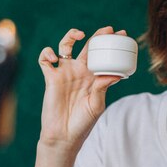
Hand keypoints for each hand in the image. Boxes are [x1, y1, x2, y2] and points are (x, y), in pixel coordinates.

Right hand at [37, 26, 125, 150]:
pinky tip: (54, 57)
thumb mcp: (97, 104)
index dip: (111, 45)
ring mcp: (64, 73)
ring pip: (65, 46)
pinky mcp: (50, 78)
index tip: (121, 35)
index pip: (103, 56)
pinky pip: (45, 60)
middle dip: (98, 36)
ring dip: (70, 36)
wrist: (64, 136)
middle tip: (107, 30)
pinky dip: (47, 53)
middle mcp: (79, 72)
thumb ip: (102, 87)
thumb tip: (114, 73)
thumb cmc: (83, 123)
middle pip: (87, 47)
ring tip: (79, 35)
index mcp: (93, 77)